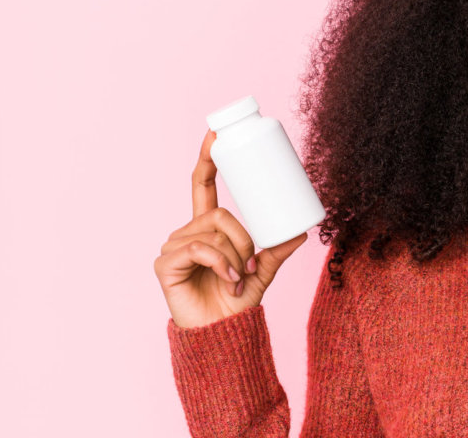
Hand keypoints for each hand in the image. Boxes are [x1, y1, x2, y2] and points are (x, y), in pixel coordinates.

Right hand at [155, 130, 308, 328]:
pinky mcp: (165, 264)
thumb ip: (277, 251)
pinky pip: (199, 249)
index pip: (202, 185)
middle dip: (243, 238)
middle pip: (219, 214)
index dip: (207, 159)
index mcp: (206, 229)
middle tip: (251, 263)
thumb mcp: (262, 271)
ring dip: (234, 255)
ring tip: (238, 276)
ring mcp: (173, 247)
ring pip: (213, 232)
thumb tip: (302, 231)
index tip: (215, 134)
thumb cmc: (236, 303)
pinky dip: (220, 263)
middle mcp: (186, 233)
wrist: (222, 333)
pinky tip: (227, 279)